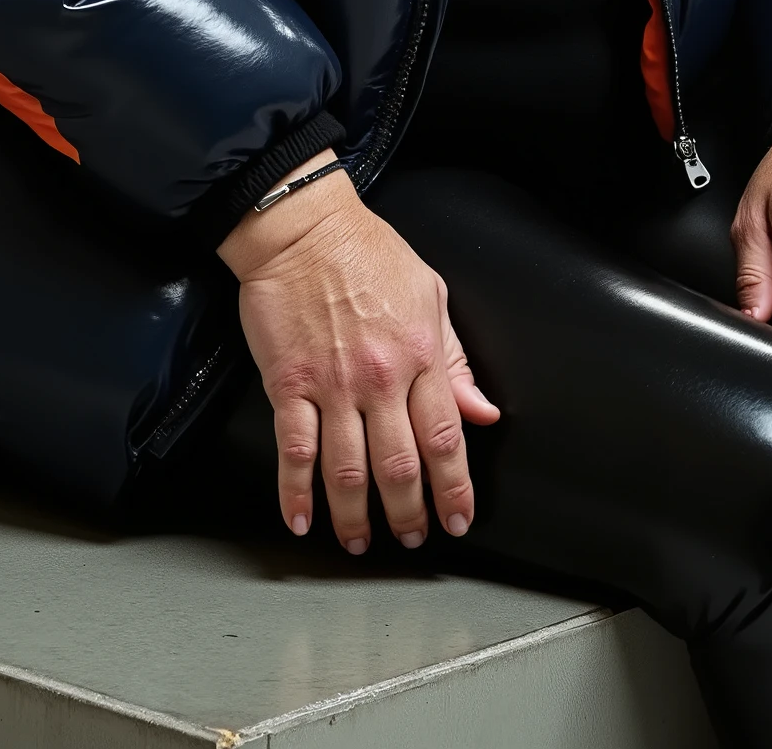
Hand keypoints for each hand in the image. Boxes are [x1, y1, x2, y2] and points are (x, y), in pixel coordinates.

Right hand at [217, 157, 498, 553]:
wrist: (303, 229)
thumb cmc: (368, 253)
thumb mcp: (431, 294)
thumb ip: (456, 359)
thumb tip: (483, 410)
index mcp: (421, 355)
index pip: (446, 437)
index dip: (454, 487)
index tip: (458, 518)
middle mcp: (380, 378)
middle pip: (400, 465)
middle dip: (409, 513)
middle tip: (412, 539)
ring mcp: (332, 385)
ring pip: (348, 470)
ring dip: (356, 516)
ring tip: (360, 542)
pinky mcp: (288, 384)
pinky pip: (295, 450)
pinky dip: (297, 493)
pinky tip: (302, 520)